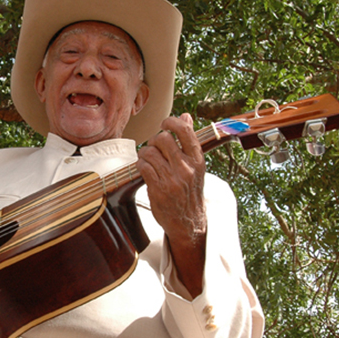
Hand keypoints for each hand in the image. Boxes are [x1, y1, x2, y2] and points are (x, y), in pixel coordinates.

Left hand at [137, 114, 206, 296]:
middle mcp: (186, 168)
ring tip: (148, 160)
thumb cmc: (190, 190)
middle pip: (163, 139)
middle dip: (154, 141)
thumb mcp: (195, 166)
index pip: (185, 131)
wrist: (189, 221)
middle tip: (154, 149)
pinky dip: (140, 165)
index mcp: (198, 160)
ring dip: (144, 154)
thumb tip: (186, 116)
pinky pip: (143, 167)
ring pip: (149, 152)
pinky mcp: (158, 189)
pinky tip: (145, 170)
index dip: (171, 122)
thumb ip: (189, 141)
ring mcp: (172, 179)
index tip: (164, 124)